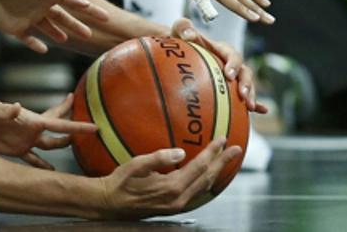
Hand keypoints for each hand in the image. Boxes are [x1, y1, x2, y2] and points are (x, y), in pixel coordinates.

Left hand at [0, 0, 109, 52]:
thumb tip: (85, 3)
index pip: (73, 4)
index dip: (90, 11)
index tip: (107, 18)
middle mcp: (39, 6)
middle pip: (62, 19)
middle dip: (76, 26)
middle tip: (90, 34)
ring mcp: (26, 17)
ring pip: (46, 29)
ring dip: (56, 33)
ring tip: (66, 38)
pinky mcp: (13, 28)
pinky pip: (27, 39)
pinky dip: (35, 44)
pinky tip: (43, 49)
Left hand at [0, 92, 95, 168]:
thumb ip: (6, 111)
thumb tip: (15, 106)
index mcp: (31, 120)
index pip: (59, 123)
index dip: (77, 125)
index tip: (96, 126)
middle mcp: (32, 130)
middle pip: (59, 130)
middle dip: (75, 129)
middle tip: (93, 128)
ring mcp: (26, 140)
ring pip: (49, 146)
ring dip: (62, 147)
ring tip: (78, 150)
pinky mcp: (16, 149)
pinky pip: (33, 160)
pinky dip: (42, 166)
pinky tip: (51, 172)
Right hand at [97, 138, 241, 219]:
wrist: (111, 204)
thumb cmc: (120, 182)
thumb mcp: (135, 166)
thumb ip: (158, 158)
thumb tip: (180, 152)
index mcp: (172, 187)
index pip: (199, 167)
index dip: (213, 152)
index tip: (223, 140)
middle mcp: (179, 198)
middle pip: (208, 177)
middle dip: (223, 162)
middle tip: (236, 149)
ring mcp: (178, 205)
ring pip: (205, 186)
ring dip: (217, 171)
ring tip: (225, 159)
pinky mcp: (175, 206)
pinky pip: (198, 191)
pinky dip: (207, 180)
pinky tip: (207, 174)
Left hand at [170, 19, 267, 113]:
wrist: (182, 54)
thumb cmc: (181, 41)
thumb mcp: (180, 32)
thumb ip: (183, 28)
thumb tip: (190, 34)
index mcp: (222, 49)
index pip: (232, 55)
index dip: (233, 64)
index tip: (228, 75)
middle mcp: (231, 63)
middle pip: (244, 71)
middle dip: (246, 82)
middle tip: (242, 94)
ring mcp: (233, 76)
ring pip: (247, 84)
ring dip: (251, 94)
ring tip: (250, 106)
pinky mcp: (233, 87)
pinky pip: (246, 96)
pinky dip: (256, 102)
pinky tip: (262, 110)